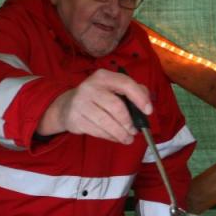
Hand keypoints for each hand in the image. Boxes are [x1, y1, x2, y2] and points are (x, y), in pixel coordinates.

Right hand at [37, 68, 151, 144]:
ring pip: (106, 122)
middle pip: (116, 106)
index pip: (125, 83)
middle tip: (135, 130)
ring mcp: (80, 103)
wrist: (67, 105)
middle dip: (129, 122)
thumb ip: (132, 90)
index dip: (139, 98)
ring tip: (128, 138)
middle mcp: (90, 87)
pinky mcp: (75, 119)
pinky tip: (116, 138)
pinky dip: (110, 137)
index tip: (148, 111)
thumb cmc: (97, 96)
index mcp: (103, 76)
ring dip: (121, 133)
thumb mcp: (112, 87)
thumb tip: (147, 102)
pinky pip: (97, 131)